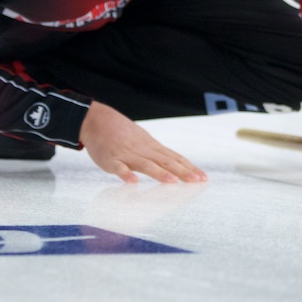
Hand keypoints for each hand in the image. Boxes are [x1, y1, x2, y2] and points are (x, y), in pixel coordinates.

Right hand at [79, 101, 206, 183]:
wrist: (97, 120)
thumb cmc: (122, 133)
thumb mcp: (143, 141)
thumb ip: (157, 154)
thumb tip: (176, 164)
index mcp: (152, 147)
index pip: (175, 158)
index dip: (189, 168)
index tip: (203, 178)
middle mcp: (143, 151)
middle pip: (165, 162)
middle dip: (182, 172)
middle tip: (196, 181)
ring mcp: (127, 155)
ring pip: (145, 164)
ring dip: (159, 173)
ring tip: (172, 182)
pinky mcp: (111, 159)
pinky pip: (119, 168)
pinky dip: (126, 174)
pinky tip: (133, 182)